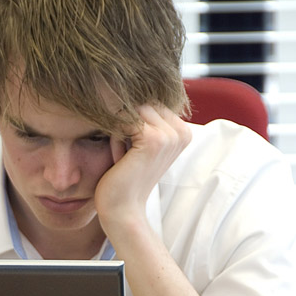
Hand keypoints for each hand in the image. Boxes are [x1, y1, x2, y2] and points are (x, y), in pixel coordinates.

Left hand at [95, 103, 191, 234]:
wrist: (122, 210)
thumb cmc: (123, 177)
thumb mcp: (135, 143)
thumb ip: (139, 118)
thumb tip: (119, 85)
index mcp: (182, 130)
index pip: (147, 102)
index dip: (130, 122)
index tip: (131, 153)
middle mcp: (181, 130)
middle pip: (138, 104)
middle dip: (123, 125)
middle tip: (125, 157)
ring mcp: (169, 134)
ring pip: (129, 111)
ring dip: (117, 132)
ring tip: (123, 159)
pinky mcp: (153, 139)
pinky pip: (121, 121)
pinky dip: (113, 139)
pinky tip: (120, 161)